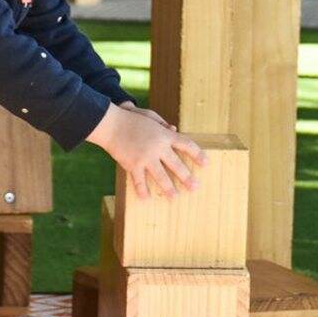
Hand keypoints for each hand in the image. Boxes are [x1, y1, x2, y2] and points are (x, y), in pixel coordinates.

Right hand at [87, 103, 205, 199]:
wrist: (111, 124)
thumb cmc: (131, 119)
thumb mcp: (151, 117)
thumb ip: (163, 125)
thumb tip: (174, 130)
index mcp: (164, 135)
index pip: (186, 144)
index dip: (197, 154)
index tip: (206, 163)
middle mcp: (158, 148)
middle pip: (177, 165)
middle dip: (187, 177)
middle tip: (195, 187)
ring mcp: (145, 158)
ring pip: (161, 177)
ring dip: (168, 188)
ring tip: (175, 197)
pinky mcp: (132, 165)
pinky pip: (139, 181)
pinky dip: (142, 191)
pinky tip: (146, 199)